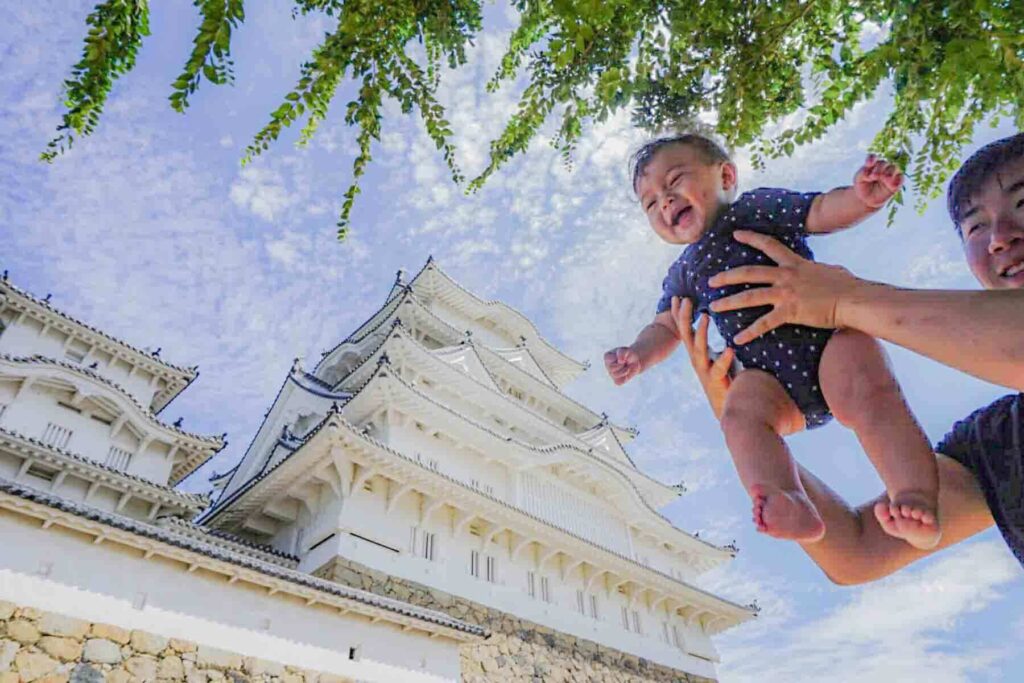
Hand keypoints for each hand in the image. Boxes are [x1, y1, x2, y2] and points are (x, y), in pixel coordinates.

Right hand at [604, 345, 641, 384]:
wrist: (635, 361)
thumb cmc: (629, 354)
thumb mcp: (626, 350)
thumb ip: (622, 353)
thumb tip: (620, 360)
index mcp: (607, 357)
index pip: (610, 360)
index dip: (619, 359)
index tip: (623, 357)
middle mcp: (607, 366)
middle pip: (611, 368)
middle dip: (621, 365)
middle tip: (626, 362)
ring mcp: (611, 374)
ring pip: (616, 375)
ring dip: (625, 370)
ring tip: (627, 367)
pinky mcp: (617, 380)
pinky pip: (620, 381)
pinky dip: (626, 377)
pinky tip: (627, 372)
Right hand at [672, 296, 734, 419]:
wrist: (726, 409)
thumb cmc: (726, 381)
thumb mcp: (720, 361)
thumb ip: (719, 346)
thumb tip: (727, 328)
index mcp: (697, 354)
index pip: (685, 330)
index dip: (680, 314)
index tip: (677, 297)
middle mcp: (697, 361)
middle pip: (686, 336)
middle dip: (684, 317)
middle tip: (685, 299)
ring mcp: (705, 371)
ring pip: (698, 349)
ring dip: (700, 332)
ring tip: (705, 316)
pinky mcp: (716, 381)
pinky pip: (719, 369)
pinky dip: (724, 359)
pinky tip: (730, 349)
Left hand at [708, 231, 865, 343]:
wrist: (854, 299)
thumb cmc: (848, 286)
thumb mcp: (830, 271)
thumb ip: (818, 270)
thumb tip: (824, 270)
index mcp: (795, 263)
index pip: (769, 245)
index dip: (751, 238)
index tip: (735, 234)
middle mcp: (786, 275)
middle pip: (748, 272)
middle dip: (726, 276)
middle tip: (710, 281)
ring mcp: (786, 293)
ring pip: (749, 296)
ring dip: (728, 302)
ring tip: (713, 307)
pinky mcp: (790, 312)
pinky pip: (764, 323)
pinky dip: (749, 332)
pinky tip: (737, 339)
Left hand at [853, 154, 902, 208]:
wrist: (866, 200)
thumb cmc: (862, 187)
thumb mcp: (858, 179)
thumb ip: (862, 173)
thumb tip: (870, 173)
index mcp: (872, 164)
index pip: (873, 157)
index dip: (872, 158)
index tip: (868, 164)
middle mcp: (882, 167)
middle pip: (884, 163)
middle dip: (879, 169)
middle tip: (873, 176)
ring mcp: (890, 174)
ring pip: (894, 168)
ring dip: (889, 173)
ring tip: (884, 179)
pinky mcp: (896, 182)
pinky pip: (900, 178)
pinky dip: (897, 180)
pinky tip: (891, 186)